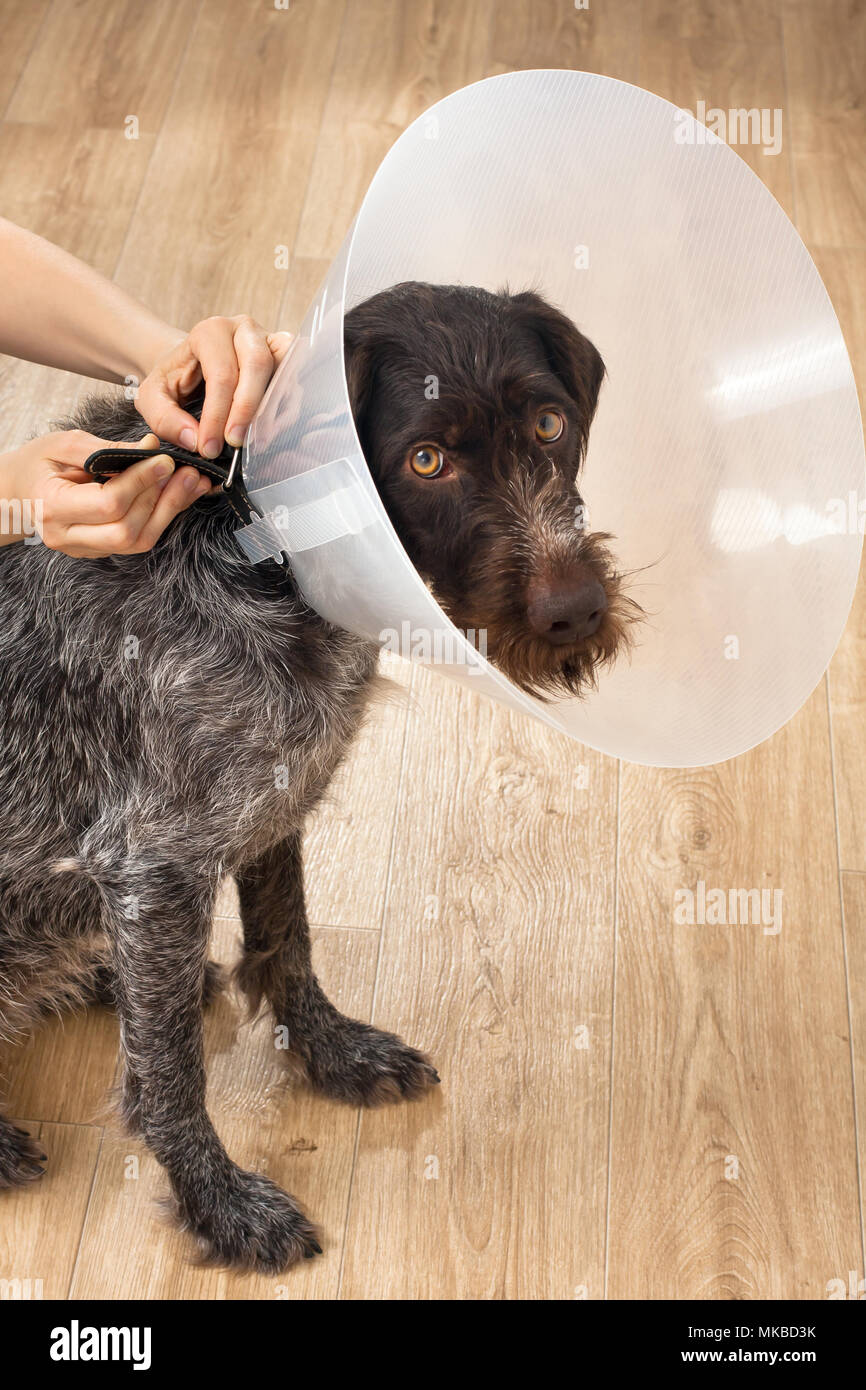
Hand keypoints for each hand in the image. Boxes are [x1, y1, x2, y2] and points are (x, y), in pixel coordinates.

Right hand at [0, 430, 211, 556]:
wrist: (16, 493)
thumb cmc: (37, 464)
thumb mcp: (63, 444)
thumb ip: (106, 449)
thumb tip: (150, 448)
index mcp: (52, 507)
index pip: (108, 503)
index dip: (141, 482)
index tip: (165, 459)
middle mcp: (68, 536)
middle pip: (127, 530)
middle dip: (162, 500)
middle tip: (186, 471)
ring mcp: (85, 548)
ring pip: (137, 541)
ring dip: (169, 511)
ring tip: (191, 483)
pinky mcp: (101, 550)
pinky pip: (137, 539)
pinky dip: (161, 516)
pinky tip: (178, 494)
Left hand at [135, 316, 292, 456]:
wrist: (191, 367)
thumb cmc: (174, 381)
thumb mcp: (153, 397)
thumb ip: (165, 418)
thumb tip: (194, 439)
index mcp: (210, 332)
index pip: (221, 372)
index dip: (217, 414)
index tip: (208, 447)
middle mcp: (244, 330)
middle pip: (257, 365)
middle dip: (247, 410)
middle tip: (233, 444)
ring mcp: (268, 341)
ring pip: (283, 369)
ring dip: (273, 410)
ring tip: (255, 442)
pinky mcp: (284, 359)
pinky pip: (295, 381)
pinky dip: (286, 410)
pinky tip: (268, 434)